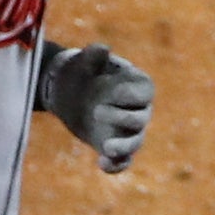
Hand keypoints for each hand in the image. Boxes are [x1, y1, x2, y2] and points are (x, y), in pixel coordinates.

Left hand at [35, 42, 155, 173]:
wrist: (70, 92)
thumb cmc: (82, 72)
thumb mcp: (84, 61)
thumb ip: (93, 55)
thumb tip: (102, 49)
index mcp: (137, 85)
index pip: (145, 92)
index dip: (130, 93)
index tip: (110, 90)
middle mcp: (139, 110)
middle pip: (140, 119)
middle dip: (121, 118)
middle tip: (95, 111)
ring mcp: (129, 131)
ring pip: (135, 143)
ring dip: (122, 147)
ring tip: (105, 148)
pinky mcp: (117, 148)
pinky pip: (123, 161)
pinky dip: (116, 166)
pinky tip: (101, 164)